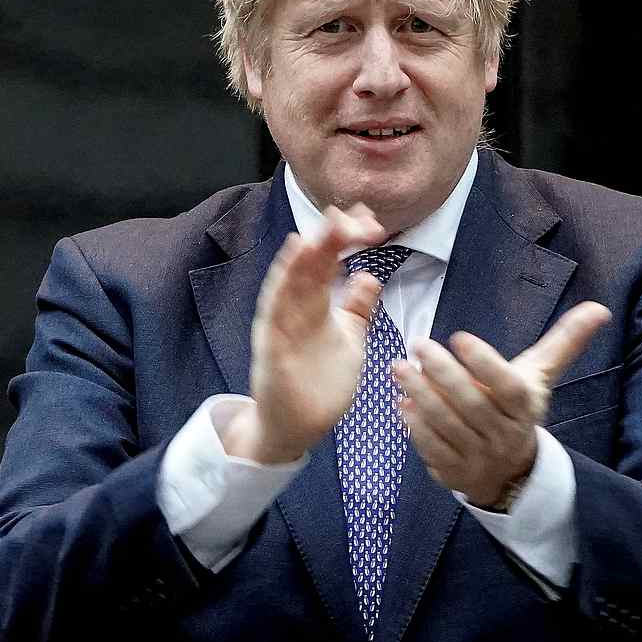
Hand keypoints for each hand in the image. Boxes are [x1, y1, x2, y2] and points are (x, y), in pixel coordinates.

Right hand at [222, 204, 386, 463]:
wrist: (295, 426)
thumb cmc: (319, 382)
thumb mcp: (349, 340)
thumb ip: (356, 308)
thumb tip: (369, 276)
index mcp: (316, 305)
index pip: (330, 262)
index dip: (346, 238)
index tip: (370, 221)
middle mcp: (296, 309)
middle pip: (311, 265)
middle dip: (328, 237)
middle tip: (347, 215)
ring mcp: (281, 326)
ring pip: (290, 283)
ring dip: (302, 256)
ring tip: (317, 232)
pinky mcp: (271, 346)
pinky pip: (275, 311)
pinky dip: (282, 285)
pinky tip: (292, 264)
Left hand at [394, 301, 611, 506]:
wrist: (513, 472)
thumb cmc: (518, 408)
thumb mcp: (540, 376)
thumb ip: (565, 341)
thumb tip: (599, 308)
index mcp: (525, 406)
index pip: (507, 386)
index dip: (484, 363)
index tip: (459, 336)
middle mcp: (504, 434)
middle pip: (472, 403)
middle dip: (443, 373)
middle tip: (419, 344)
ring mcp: (478, 456)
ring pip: (447, 425)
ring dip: (421, 395)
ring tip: (400, 367)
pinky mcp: (454, 472)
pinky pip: (433, 449)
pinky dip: (415, 427)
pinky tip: (401, 403)